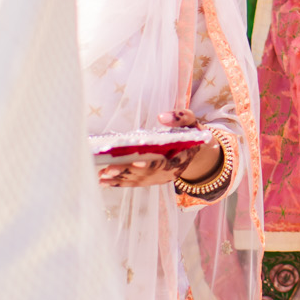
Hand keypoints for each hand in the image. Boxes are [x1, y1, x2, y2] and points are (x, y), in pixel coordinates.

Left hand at [97, 111, 217, 187]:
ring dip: (120, 179)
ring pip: (138, 180)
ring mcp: (161, 178)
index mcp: (181, 158)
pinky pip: (135, 183)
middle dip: (128, 172)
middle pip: (147, 173)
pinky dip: (119, 183)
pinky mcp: (152, 180)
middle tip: (109, 168)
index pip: (165, 163)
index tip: (135, 161)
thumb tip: (162, 117)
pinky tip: (104, 181)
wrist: (196, 151)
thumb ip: (181, 117)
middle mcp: (170, 172)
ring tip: (102, 175)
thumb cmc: (192, 133)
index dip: (151, 163)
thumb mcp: (192, 121)